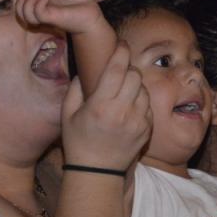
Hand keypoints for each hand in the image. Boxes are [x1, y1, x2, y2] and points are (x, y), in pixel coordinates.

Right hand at [15, 0, 105, 35]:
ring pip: (25, 15)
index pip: (25, 1)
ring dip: (27, 2)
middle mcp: (43, 11)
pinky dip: (38, 5)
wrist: (92, 17)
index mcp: (45, 5)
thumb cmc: (83, 5)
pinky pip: (38, 14)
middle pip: (20, 10)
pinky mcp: (53, 19)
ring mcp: (47, 16)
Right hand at [60, 42, 151, 171]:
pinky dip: (141, 101)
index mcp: (101, 105)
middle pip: (135, 75)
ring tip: (123, 92)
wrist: (97, 173)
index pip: (117, 68)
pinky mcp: (146, 130)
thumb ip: (75, 88)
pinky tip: (129, 107)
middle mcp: (122, 111)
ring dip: (135, 85)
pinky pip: (149, 105)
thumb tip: (85, 70)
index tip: (122, 44)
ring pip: (144, 89)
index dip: (121, 52)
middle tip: (120, 71)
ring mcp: (137, 121)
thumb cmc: (78, 142)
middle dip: (128, 69)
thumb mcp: (67, 114)